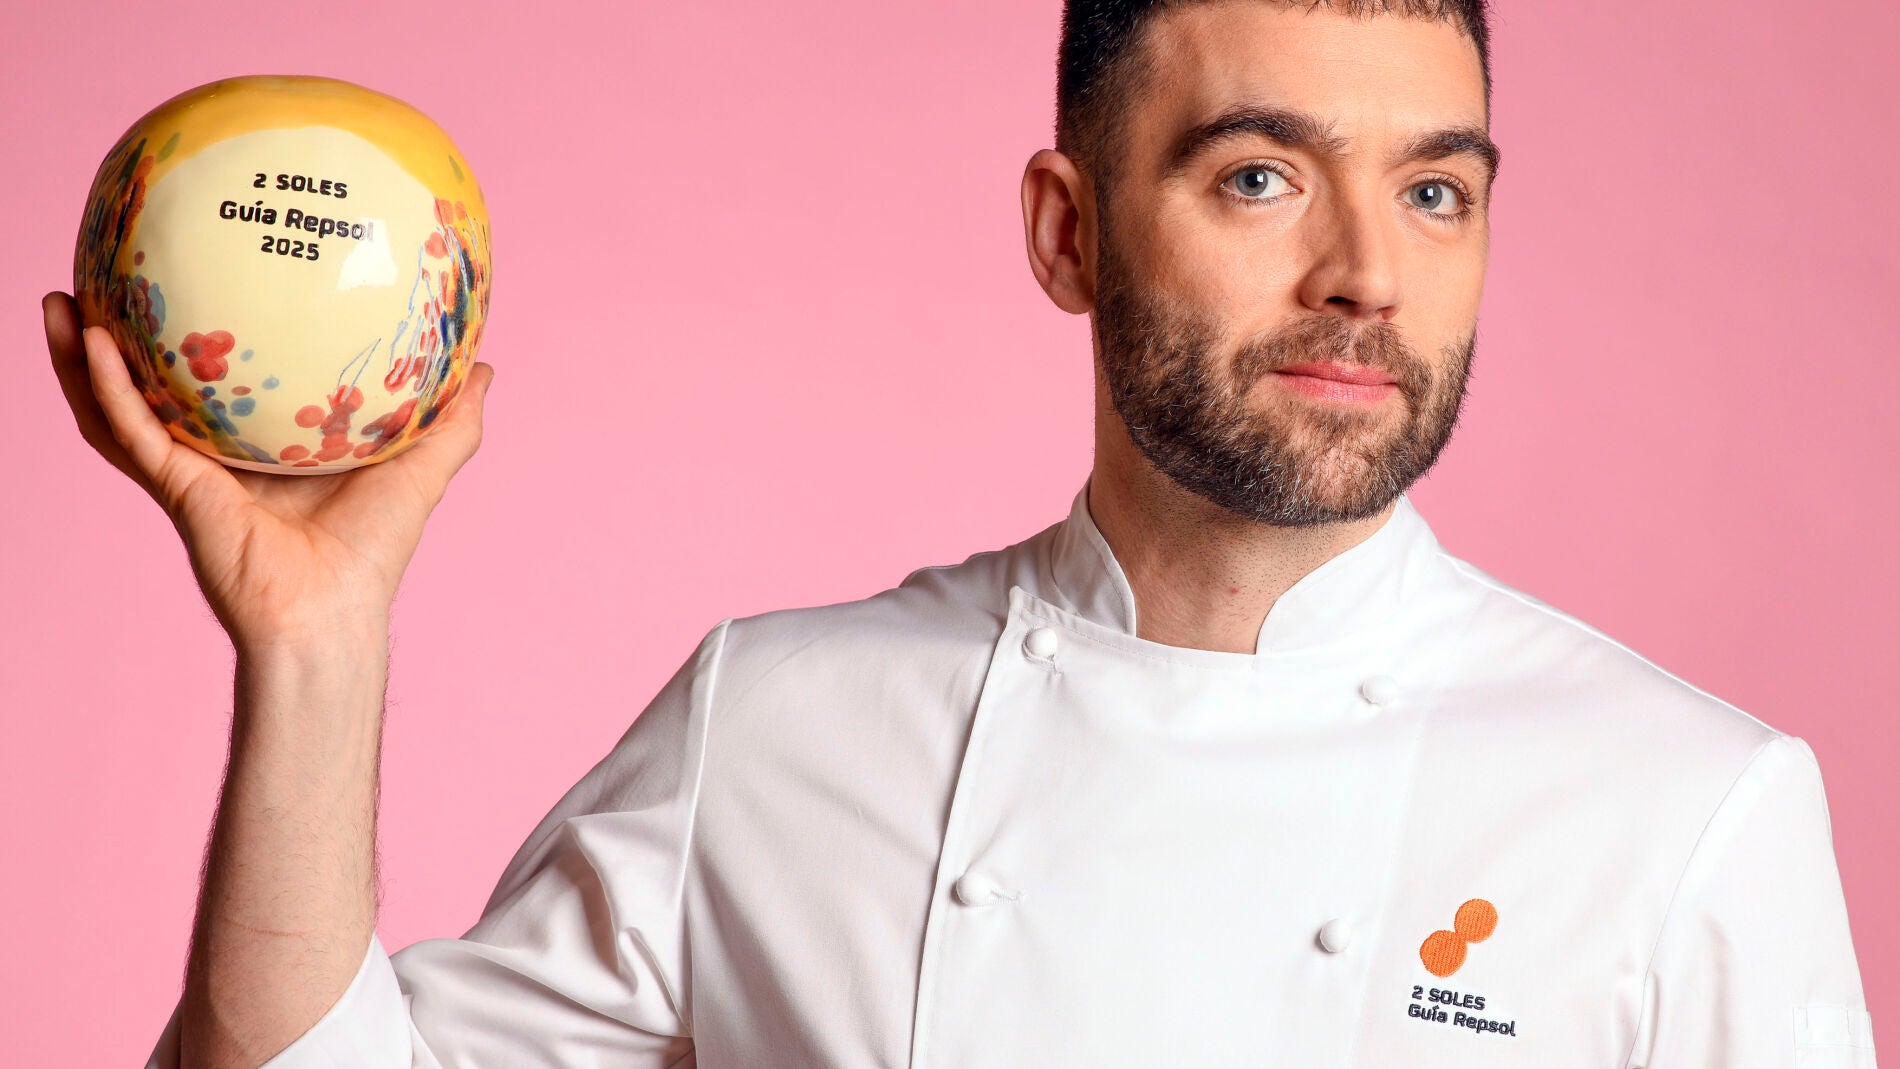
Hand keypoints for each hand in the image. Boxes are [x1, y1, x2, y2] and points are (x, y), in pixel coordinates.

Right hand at [44, 291, 494, 649]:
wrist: (334, 614)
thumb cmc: (376, 551)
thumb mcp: (424, 467)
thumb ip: (454, 419)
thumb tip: (485, 365)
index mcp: (265, 444)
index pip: (226, 380)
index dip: (205, 333)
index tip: (199, 272)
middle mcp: (219, 453)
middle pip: (154, 384)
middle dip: (119, 335)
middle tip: (100, 272)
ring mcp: (190, 470)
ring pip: (118, 405)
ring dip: (81, 355)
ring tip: (58, 298)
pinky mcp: (178, 489)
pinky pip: (131, 431)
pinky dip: (106, 388)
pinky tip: (92, 340)